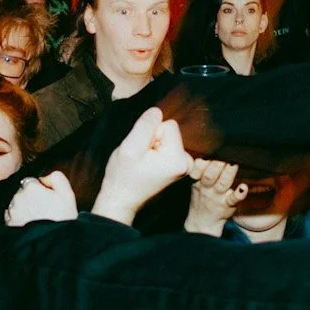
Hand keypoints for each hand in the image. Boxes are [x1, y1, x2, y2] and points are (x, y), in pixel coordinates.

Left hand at [5, 171, 78, 225]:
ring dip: (23, 208)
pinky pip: (11, 217)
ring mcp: (12, 211)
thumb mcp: (67, 194)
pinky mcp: (8, 224)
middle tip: (43, 211)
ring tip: (36, 220)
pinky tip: (29, 225)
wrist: (53, 243)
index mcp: (31, 187)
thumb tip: (44, 177)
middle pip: (23, 192)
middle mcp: (18, 196)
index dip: (40, 190)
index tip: (47, 200)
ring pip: (16, 204)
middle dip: (30, 198)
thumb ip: (57, 178)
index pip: (32, 182)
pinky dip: (18, 219)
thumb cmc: (62, 219)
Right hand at [92, 107, 193, 224]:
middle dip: (153, 139)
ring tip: (144, 162)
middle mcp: (187, 163)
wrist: (121, 200)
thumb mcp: (130, 147)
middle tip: (141, 158)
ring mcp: (184, 166)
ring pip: (167, 137)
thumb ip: (145, 126)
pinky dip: (156, 152)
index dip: (151, 133)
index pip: (168, 124)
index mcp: (178, 158)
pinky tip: (148, 165)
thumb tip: (157, 110)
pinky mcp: (178, 166)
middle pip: (170, 130)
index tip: (142, 151)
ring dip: (153, 146)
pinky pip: (167, 145)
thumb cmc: (123, 176)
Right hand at [183, 159, 246, 235]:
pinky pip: (234, 199)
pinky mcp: (228, 205)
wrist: (202, 222)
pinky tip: (244, 187)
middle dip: (217, 163)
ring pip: (223, 183)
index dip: (202, 161)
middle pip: (210, 175)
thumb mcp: (196, 183)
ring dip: (229, 172)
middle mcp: (207, 188)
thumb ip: (200, 168)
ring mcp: (217, 197)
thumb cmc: (202, 197)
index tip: (210, 152)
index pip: (196, 170)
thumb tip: (210, 149)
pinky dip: (239, 193)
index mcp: (197, 181)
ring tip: (234, 162)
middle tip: (225, 152)